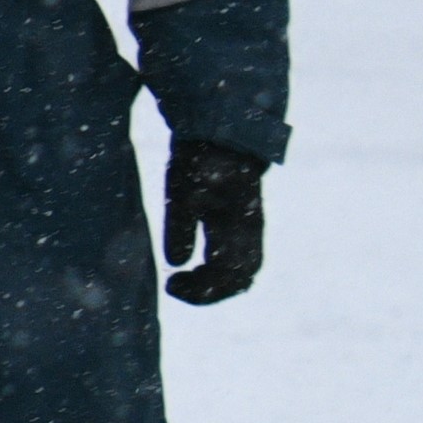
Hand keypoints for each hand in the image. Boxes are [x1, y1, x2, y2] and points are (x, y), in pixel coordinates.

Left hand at [160, 140, 267, 305]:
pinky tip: (190, 267)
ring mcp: (247, 226)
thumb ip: (181, 225)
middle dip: (209, 291)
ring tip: (180, 280)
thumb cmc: (201, 157)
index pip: (232, 274)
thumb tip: (177, 262)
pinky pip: (237, 258)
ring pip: (242, 270)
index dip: (204, 289)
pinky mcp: (238, 220)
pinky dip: (215, 271)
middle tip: (174, 285)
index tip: (172, 284)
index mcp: (241, 225)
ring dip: (213, 283)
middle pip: (241, 278)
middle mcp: (250, 230)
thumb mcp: (182, 190)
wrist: (221, 131)